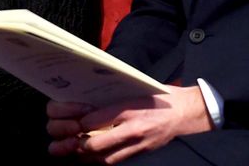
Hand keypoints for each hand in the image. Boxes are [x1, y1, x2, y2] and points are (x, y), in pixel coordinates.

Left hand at [46, 87, 212, 163]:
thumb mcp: (134, 90)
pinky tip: (88, 156)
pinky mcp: (140, 152)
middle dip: (77, 143)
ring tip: (70, 150)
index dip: (79, 121)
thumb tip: (88, 101)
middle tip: (65, 139)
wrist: (184, 112)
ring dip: (84, 155)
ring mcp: (137, 144)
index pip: (96, 118)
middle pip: (96, 143)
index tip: (70, 118)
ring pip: (103, 157)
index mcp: (129, 108)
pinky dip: (99, 159)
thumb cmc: (158, 97)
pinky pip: (114, 160)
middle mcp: (132, 128)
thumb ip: (112, 98)